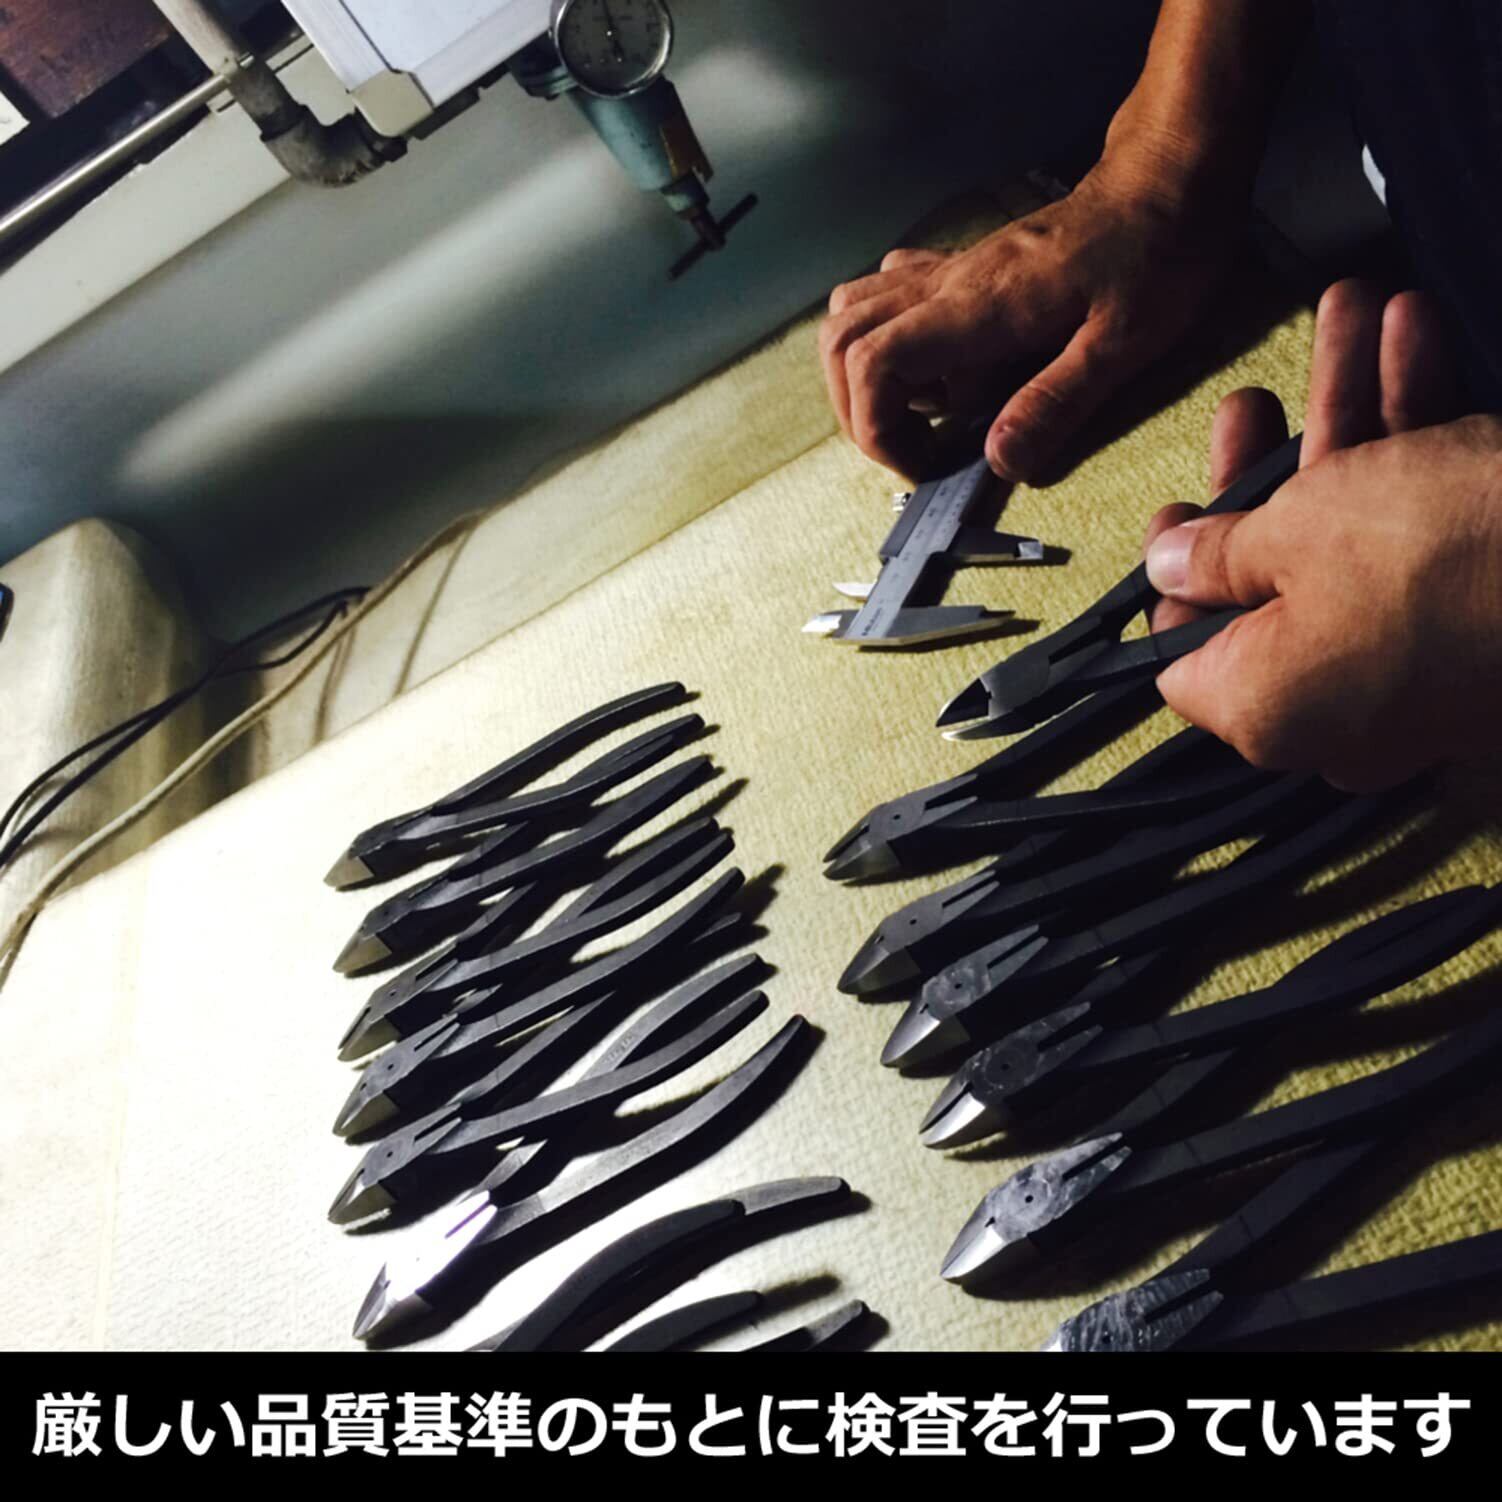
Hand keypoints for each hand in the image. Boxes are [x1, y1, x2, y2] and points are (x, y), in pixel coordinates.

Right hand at [818, 148, 1239, 482]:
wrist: (1166, 177)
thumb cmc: (1157, 253)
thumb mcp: (1125, 341)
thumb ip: (1056, 402)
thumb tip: (998, 461)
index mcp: (978, 307)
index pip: (874, 361)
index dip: (877, 428)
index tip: (925, 464)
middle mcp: (946, 285)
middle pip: (841, 340)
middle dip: (858, 412)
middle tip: (916, 451)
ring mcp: (947, 272)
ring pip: (850, 312)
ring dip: (860, 374)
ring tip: (917, 416)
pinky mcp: (959, 268)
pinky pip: (884, 293)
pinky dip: (883, 338)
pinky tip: (931, 368)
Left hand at [1142, 280, 1499, 791]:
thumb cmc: (1434, 555)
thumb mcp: (1294, 534)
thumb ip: (1217, 550)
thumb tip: (1166, 564)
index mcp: (1266, 707)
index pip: (1187, 656)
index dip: (1175, 581)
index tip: (1177, 510)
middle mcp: (1338, 708)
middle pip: (1277, 578)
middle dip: (1270, 463)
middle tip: (1248, 402)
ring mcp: (1419, 669)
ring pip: (1362, 535)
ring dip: (1356, 415)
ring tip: (1352, 310)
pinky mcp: (1484, 619)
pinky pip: (1432, 534)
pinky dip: (1422, 438)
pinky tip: (1416, 329)